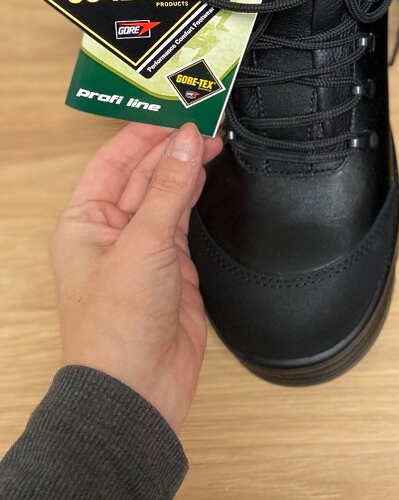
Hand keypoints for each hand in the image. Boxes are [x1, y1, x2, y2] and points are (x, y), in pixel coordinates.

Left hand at [51, 122, 222, 433]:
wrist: (137, 389)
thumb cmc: (116, 327)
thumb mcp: (144, 246)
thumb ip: (169, 190)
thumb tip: (186, 142)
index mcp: (83, 223)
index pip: (112, 162)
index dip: (142, 134)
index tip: (176, 111)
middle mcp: (110, 233)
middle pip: (142, 175)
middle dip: (171, 148)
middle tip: (206, 123)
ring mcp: (143, 251)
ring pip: (166, 195)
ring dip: (187, 169)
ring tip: (214, 141)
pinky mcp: (173, 269)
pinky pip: (185, 220)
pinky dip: (198, 196)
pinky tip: (210, 176)